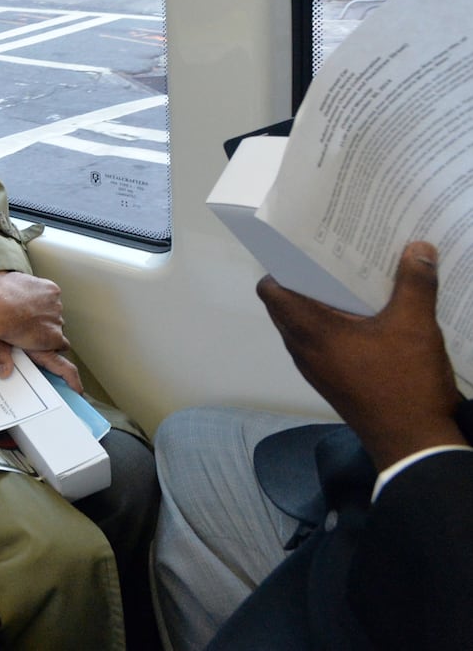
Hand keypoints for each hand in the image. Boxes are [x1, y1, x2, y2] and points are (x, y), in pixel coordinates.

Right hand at [0, 271, 67, 375]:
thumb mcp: (3, 279)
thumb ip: (12, 281)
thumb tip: (6, 281)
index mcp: (49, 289)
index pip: (51, 299)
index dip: (39, 308)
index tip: (29, 312)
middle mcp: (56, 303)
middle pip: (54, 314)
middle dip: (43, 319)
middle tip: (28, 325)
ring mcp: (56, 320)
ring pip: (56, 328)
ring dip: (46, 332)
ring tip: (31, 337)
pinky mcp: (55, 337)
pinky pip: (62, 344)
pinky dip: (53, 347)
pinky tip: (43, 348)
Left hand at [259, 241, 463, 469]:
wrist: (414, 443)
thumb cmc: (404, 384)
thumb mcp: (415, 326)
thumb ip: (414, 283)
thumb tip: (418, 248)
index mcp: (310, 331)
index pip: (271, 290)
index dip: (280, 265)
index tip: (302, 246)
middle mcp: (303, 349)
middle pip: (287, 305)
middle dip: (305, 279)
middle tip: (331, 257)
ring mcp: (316, 368)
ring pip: (305, 326)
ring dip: (322, 304)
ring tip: (351, 280)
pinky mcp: (332, 380)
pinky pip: (322, 344)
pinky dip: (334, 327)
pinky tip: (366, 316)